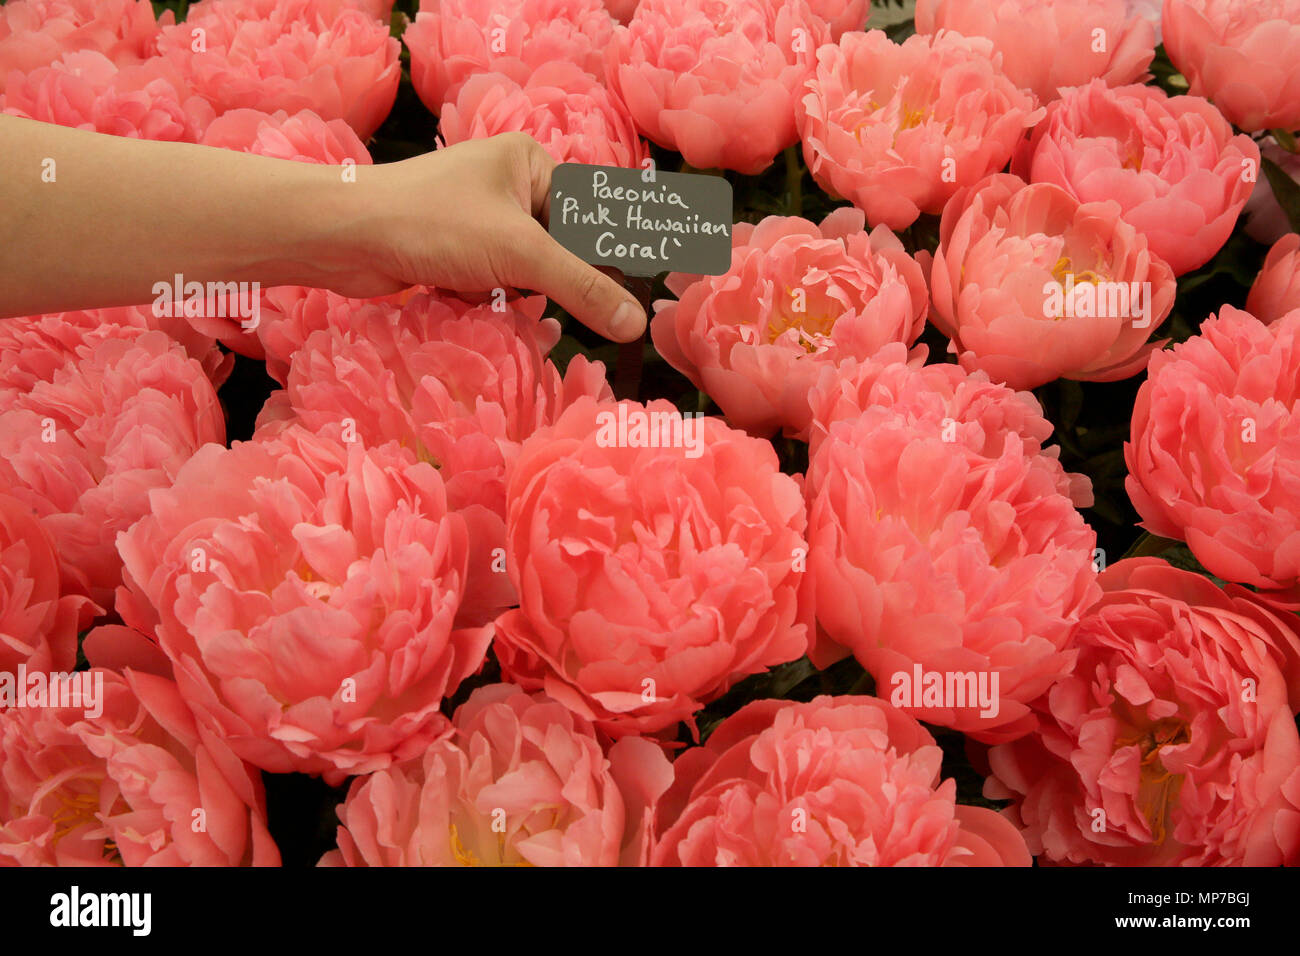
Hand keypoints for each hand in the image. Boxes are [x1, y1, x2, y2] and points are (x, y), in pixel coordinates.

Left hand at [338, 132, 647, 341]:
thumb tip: (635, 323)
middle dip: (550, 283)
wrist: (345, 237)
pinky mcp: (454, 251)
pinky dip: (487, 301)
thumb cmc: (434, 223)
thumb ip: (584, 289)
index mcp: (529, 162)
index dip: (603, 258)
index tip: (626, 299)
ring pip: (526, 273)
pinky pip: (494, 284)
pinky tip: (468, 303)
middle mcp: (506, 185)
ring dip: (515, 297)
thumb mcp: (521, 255)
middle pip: (558, 249)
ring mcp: (478, 220)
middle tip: (546, 302)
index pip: (589, 215)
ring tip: (496, 300)